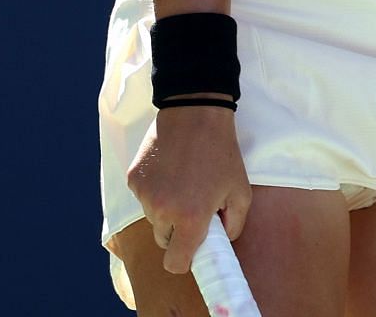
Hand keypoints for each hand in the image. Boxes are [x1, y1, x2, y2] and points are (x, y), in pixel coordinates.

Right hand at [125, 104, 251, 274]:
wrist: (195, 112)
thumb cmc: (222, 152)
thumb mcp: (241, 191)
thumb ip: (234, 225)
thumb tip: (221, 241)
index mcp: (191, 219)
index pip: (175, 263)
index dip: (184, 260)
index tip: (191, 249)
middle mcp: (163, 211)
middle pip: (164, 240)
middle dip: (177, 231)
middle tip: (192, 207)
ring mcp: (145, 195)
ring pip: (153, 218)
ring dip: (165, 209)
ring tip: (183, 182)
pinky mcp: (133, 179)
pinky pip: (143, 197)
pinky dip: (154, 190)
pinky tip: (168, 170)